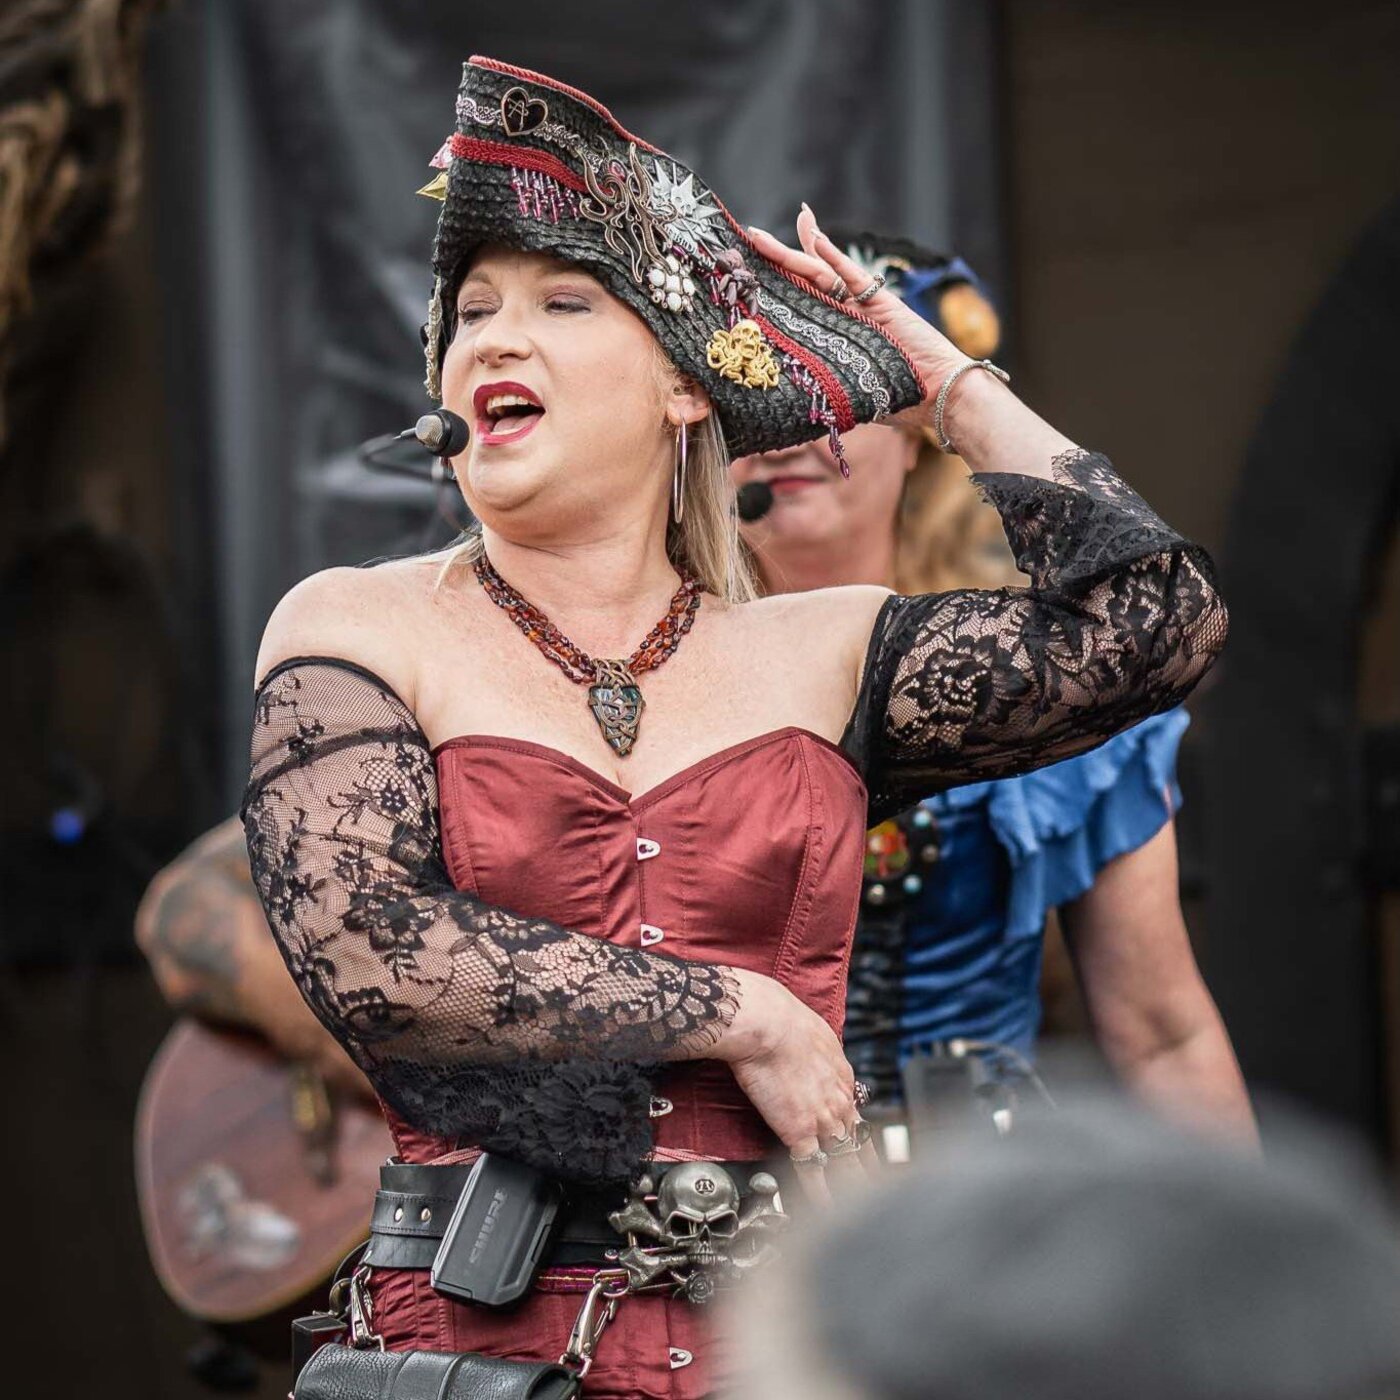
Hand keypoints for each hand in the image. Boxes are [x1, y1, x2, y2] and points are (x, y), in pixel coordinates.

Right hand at [717, 968, 875, 1203]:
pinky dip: (821, 1196)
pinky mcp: (800, 1133)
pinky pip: (814, 1172)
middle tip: (880, 1191)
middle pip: (861, 1145)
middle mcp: (839, 1102)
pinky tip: (825, 1212)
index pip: (856, 1116)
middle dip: (871, 1171)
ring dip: (854, 1189)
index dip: (859, 1137)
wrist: (767, 1023)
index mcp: (843, 1078)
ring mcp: (823, 1121)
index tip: (862, 1151)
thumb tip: (814, 1052)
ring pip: (846, 1163)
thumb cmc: (783, 1019)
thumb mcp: (815, 1035)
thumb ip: (819, 1053)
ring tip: (862, 1212)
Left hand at [747, 206, 966, 427]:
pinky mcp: (880, 301)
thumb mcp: (848, 396)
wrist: (939, 394)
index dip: (773, 287)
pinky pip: (851, 275)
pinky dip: (833, 255)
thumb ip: (823, 389)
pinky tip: (813, 236)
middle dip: (776, 258)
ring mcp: (860, 306)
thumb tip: (791, 402)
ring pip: (820, 273)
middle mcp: (842, 316)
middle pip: (803, 280)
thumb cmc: (899, 400)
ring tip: (764, 232)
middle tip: (749, 236)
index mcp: (830, 335)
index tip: (745, 273)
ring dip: (796, 249)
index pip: (795, 304)